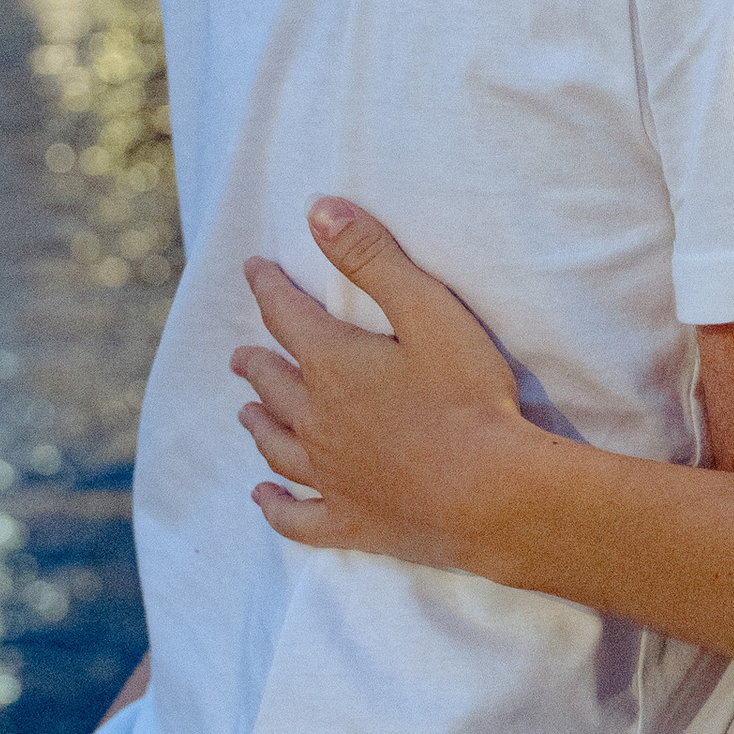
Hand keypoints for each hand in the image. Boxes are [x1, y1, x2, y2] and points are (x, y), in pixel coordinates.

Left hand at [234, 201, 548, 570]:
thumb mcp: (427, 310)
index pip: (286, 315)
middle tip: (242, 355)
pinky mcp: (351, 523)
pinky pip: (298, 518)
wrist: (492, 495)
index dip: (268, 288)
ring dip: (259, 424)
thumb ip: (372, 257)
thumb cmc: (468, 398)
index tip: (253, 270)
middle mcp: (317, 421)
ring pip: (278, 445)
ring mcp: (331, 477)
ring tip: (247, 411)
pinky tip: (264, 498)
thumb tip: (318, 211)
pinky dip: (275, 507)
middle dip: (256, 362)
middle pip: (274, 384)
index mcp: (333, 365)